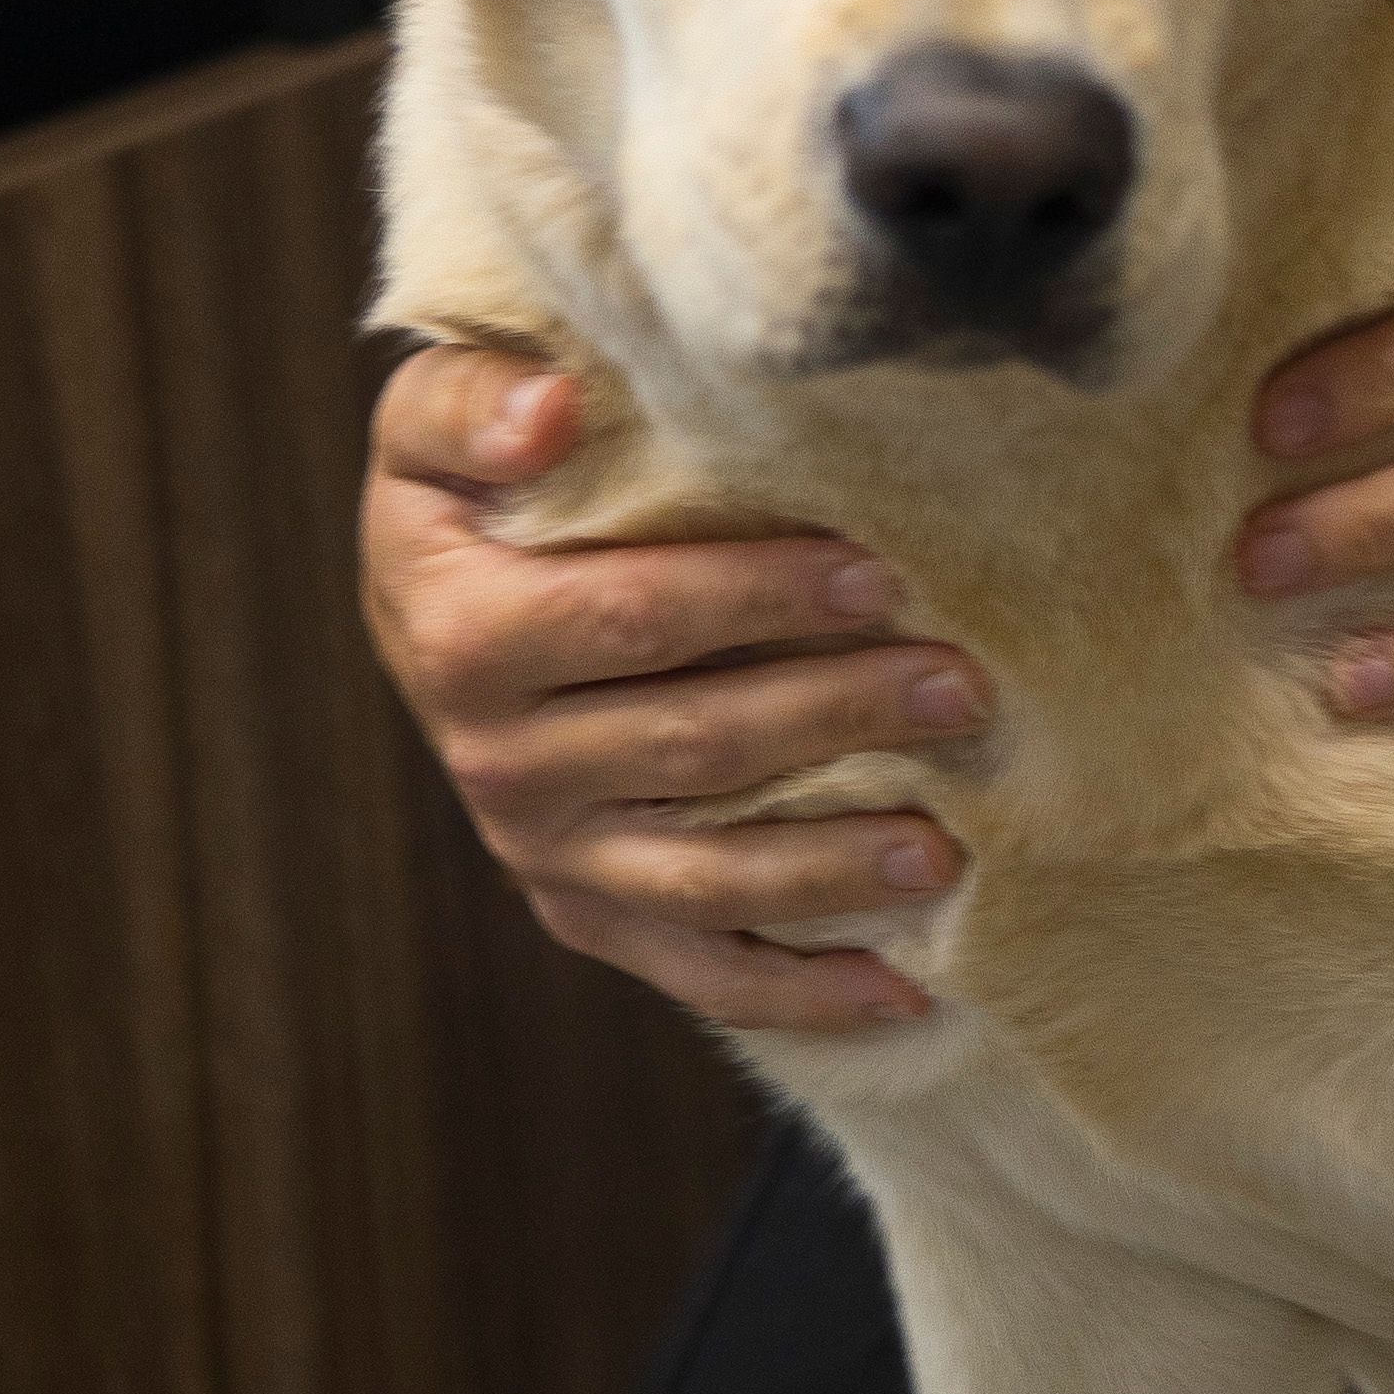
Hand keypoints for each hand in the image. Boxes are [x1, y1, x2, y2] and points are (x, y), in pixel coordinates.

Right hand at [359, 344, 990, 1032]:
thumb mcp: (434, 418)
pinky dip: (801, 994)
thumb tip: (552, 408)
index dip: (759, 597)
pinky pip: (698, 972)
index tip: (881, 575)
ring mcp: (545, 854)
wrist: (431, 600)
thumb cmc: (475, 489)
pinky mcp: (586, 916)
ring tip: (950, 846)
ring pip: (708, 878)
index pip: (634, 617)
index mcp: (462, 635)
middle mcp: (498, 763)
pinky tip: (904, 991)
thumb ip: (477, 400)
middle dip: (839, 717)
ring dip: (835, 868)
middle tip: (963, 688)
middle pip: (694, 748)